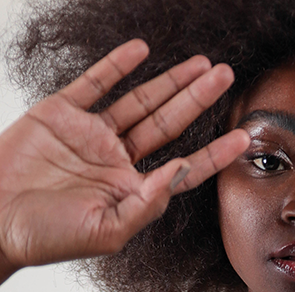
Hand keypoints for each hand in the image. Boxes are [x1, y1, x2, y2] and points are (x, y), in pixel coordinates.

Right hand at [0, 39, 249, 278]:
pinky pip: (95, 83)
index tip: (244, 137)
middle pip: (169, 124)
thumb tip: (180, 170)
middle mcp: (117, 161)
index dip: (215, 153)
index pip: (184, 169)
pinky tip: (142, 50)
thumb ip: (147, 204)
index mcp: (132, 191)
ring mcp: (91, 135)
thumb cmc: (49, 238)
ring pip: (140, 101)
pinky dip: (117, 65)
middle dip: (198, 100)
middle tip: (226, 76)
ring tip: (202, 64)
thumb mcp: (107, 231)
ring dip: (170, 81)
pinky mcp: (61, 114)